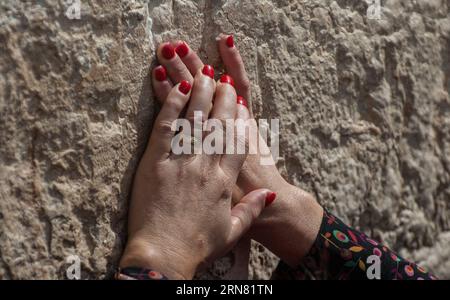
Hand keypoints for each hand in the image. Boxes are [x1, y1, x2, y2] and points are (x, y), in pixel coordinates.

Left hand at [150, 35, 322, 265]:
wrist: (164, 256)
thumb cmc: (197, 246)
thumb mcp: (232, 231)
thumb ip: (251, 209)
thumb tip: (268, 194)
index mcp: (224, 182)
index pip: (236, 141)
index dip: (238, 118)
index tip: (239, 101)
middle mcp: (205, 167)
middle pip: (217, 124)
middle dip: (221, 98)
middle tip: (222, 79)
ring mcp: (180, 163)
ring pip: (194, 121)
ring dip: (199, 94)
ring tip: (202, 74)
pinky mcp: (155, 163)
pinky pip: (165, 128)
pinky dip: (171, 106)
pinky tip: (176, 88)